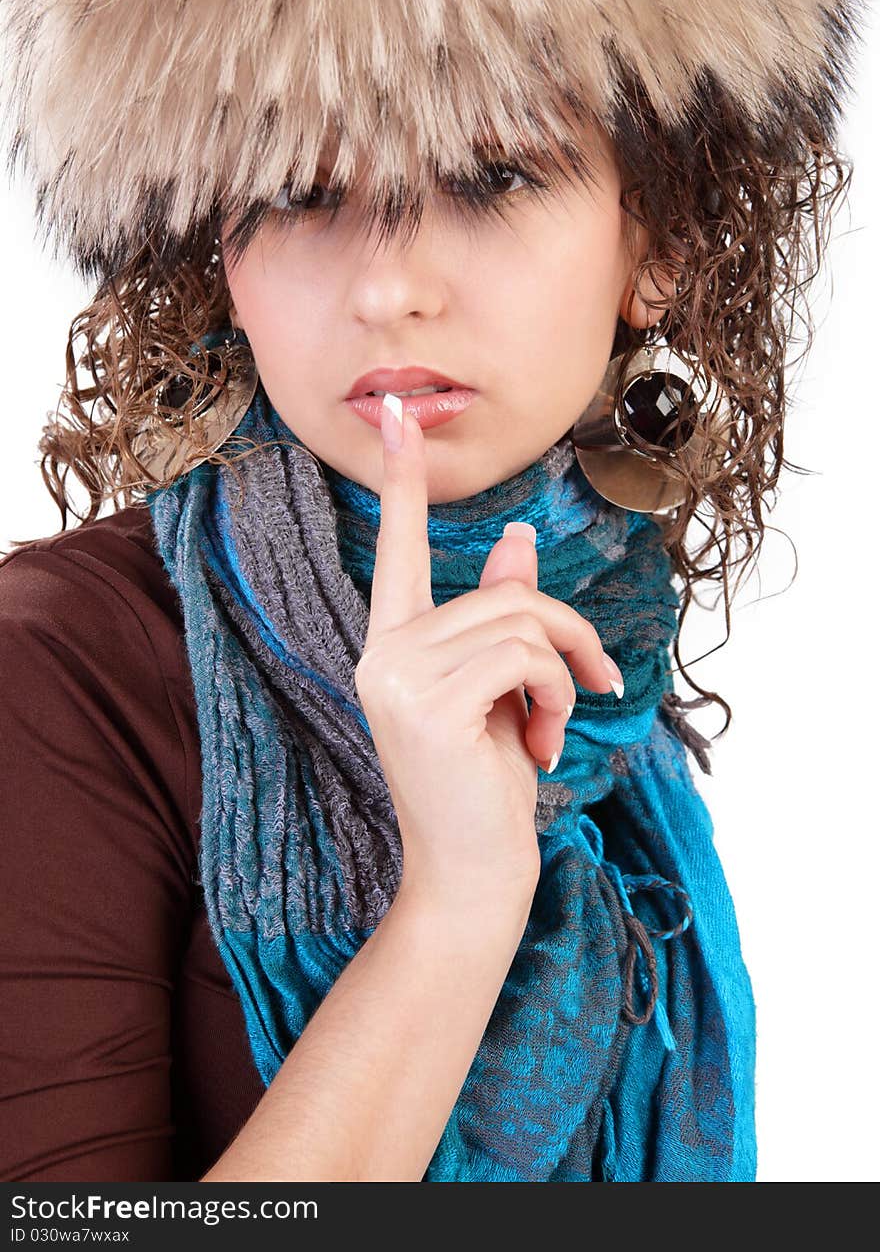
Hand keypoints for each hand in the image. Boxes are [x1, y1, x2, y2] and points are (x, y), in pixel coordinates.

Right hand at [355, 398, 617, 912]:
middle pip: (504, 591)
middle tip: (588, 688)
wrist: (471, 875)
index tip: (394, 414)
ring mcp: (397, 674)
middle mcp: (382, 651)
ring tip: (555, 725)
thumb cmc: (486, 789)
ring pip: (520, 619)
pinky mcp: (426, 700)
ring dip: (564, 671)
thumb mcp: (502, 694)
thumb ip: (502, 617)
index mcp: (393, 644)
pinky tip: (544, 742)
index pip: (399, 548)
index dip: (404, 480)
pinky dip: (558, 692)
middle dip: (566, 633)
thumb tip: (516, 542)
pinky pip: (524, 655)